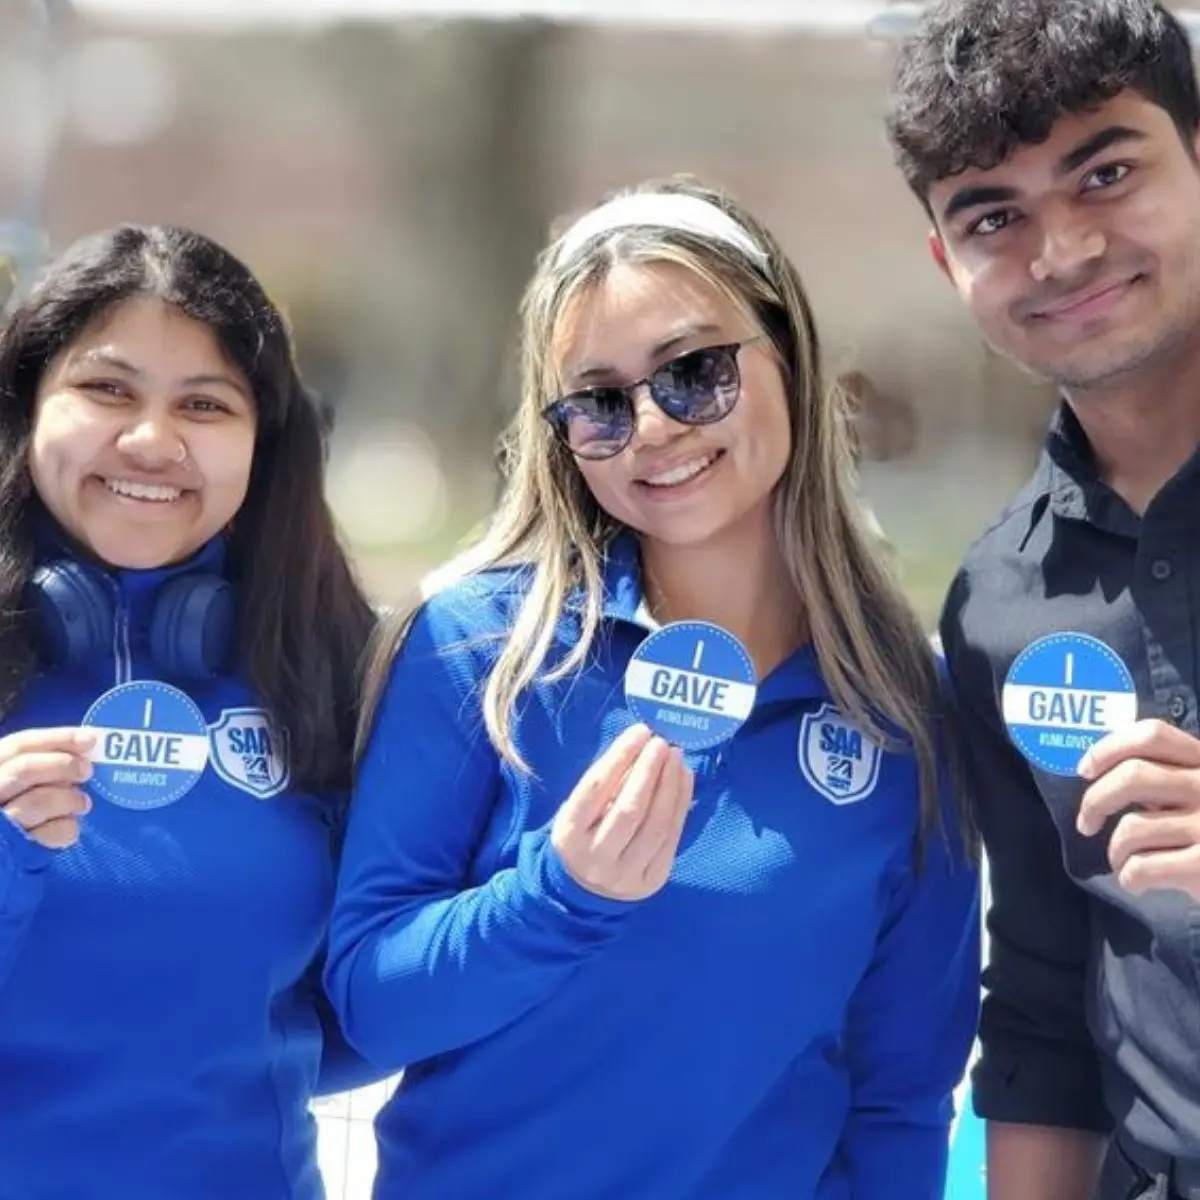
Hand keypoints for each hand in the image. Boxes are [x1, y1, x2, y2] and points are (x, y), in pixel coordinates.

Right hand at [0, 727, 95, 849]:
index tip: (90, 739)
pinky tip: (69, 825)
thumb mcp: (17, 781)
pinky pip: (51, 833)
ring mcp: (0, 824)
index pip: (18, 745)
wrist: (4, 855)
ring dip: (72, 799)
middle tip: (87, 770)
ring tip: (82, 803)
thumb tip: (85, 744)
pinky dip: (68, 827)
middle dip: (64, 765)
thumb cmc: (14, 807)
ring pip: (39, 801)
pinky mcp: (15, 852)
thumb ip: (40, 762)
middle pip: (25, 769)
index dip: (57, 739)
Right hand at [551, 723, 692, 901]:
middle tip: (662, 743)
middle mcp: (596, 858)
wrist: (586, 890)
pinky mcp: (652, 880)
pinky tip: (684, 778)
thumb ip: (606, 783)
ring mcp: (626, 873)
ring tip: (676, 757)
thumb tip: (642, 746)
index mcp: (569, 835)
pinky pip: (672, 837)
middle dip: (649, 771)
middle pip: (629, 809)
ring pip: (655, 825)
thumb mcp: (580, 810)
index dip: (620, 757)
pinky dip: (681, 803)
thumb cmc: (584, 834)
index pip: (596, 789)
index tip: (640, 731)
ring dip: (670, 785)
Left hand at [1077, 719, 1199, 898]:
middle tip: (1086, 823)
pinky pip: (1142, 866)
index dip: (1108, 748)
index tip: (1085, 770)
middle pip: (1133, 775)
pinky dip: (1128, 877)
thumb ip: (1166, 779)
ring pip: (1132, 828)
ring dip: (1115, 851)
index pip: (1152, 735)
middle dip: (1095, 801)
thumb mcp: (1197, 796)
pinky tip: (1137, 883)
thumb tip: (1099, 772)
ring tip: (1123, 861)